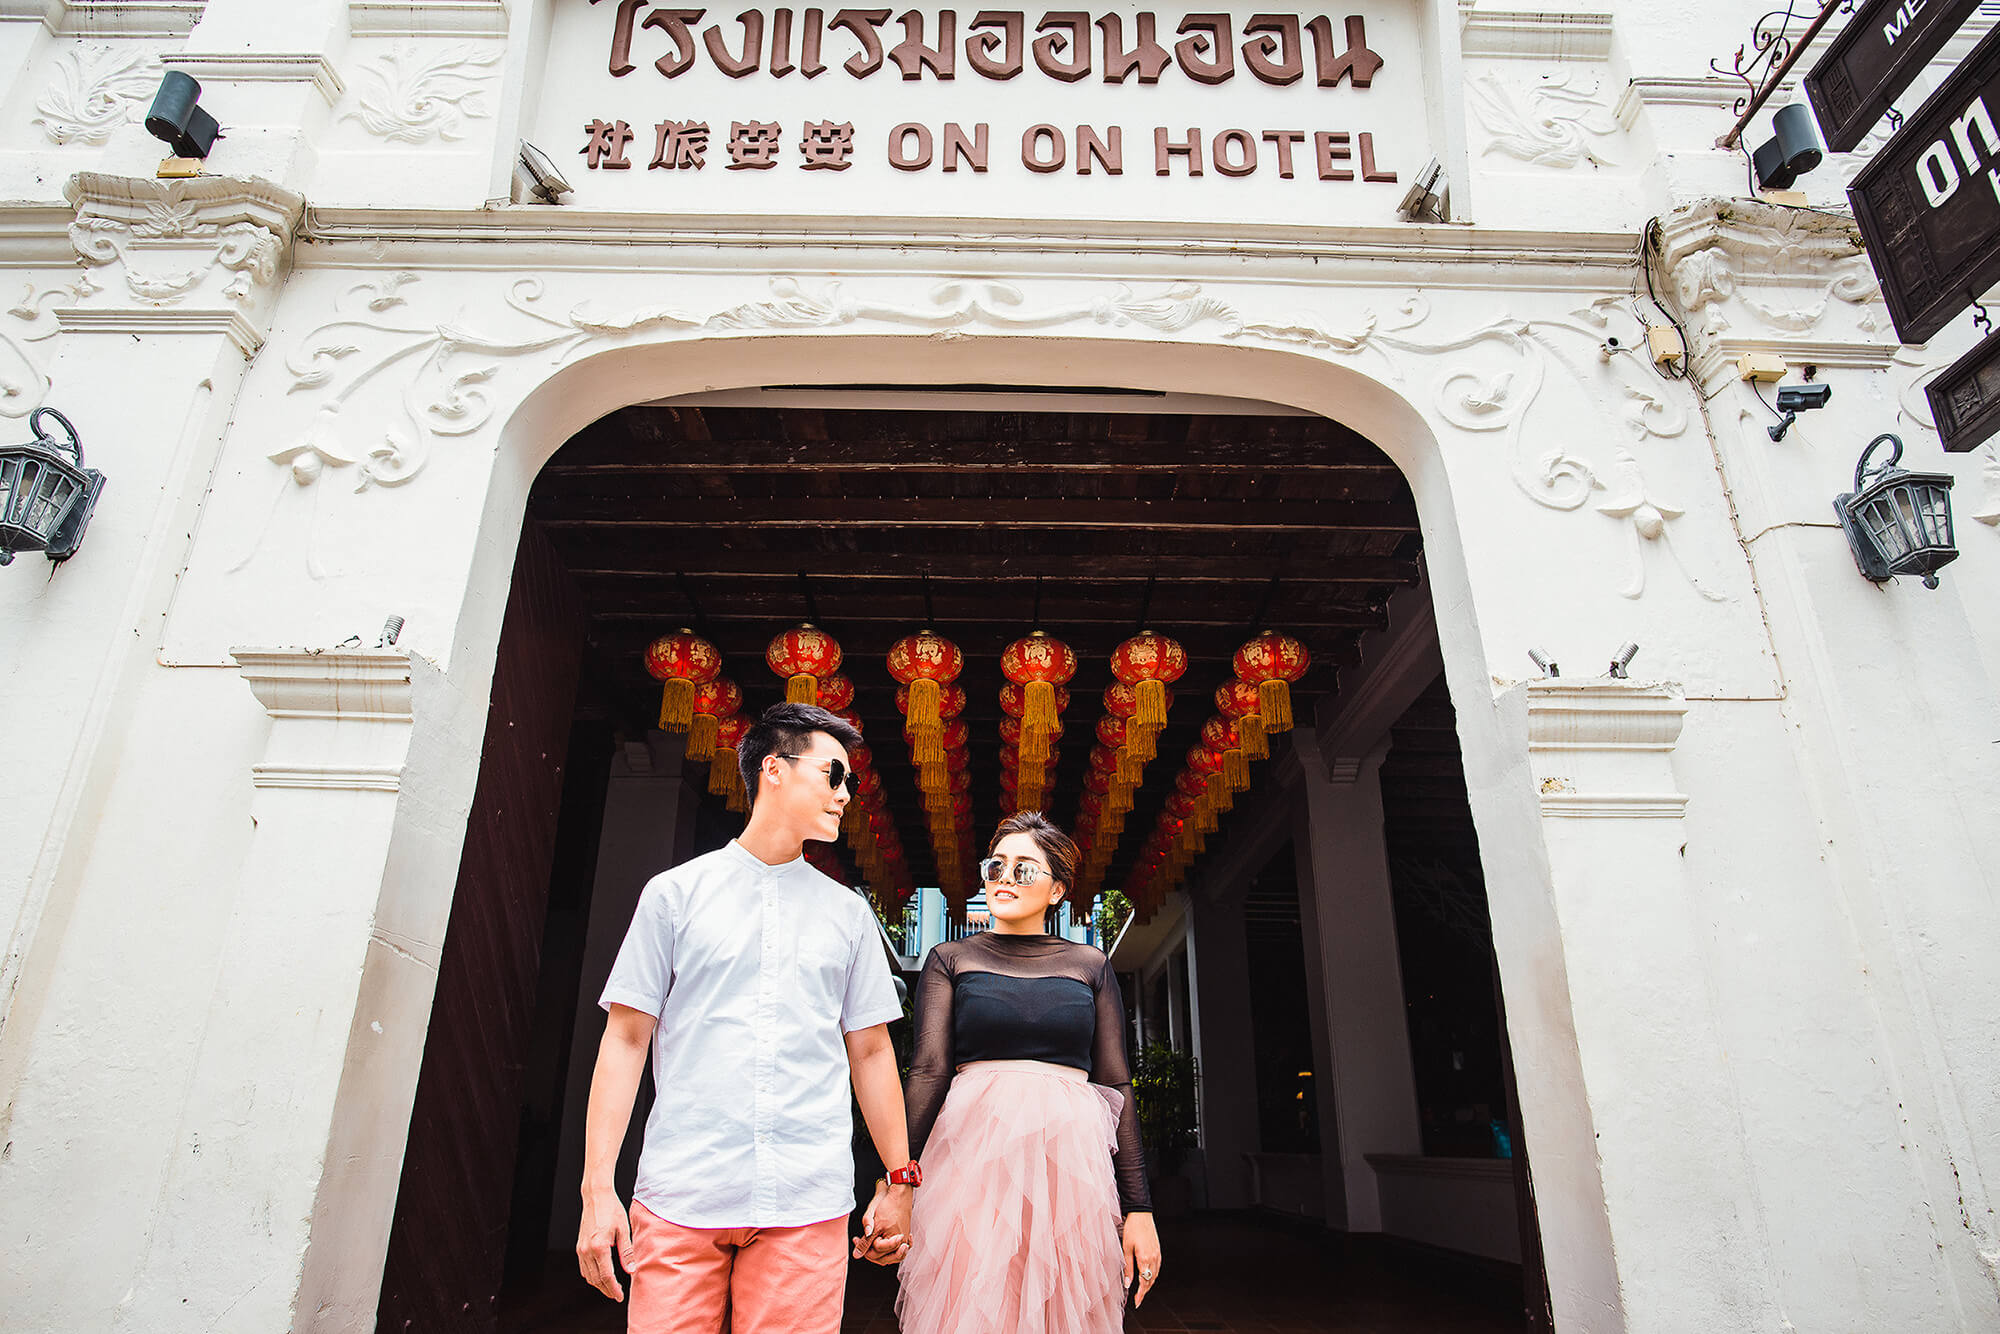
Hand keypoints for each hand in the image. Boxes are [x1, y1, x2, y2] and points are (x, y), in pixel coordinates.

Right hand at [577, 1186, 634, 1300]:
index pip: (606, 1276)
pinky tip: (601, 1276)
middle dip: (606, 1290)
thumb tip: (631, 1270)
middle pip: (596, 1279)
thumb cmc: (612, 1210)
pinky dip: (592, 1275)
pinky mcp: (579, 1247)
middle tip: (617, 1295)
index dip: (613, 1289)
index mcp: (599, 1246)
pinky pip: (584, 1268)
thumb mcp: (624, 1230)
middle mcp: (587, 1250)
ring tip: (611, 1288)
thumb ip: (626, 1252)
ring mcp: (581, 1249)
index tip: (620, 1297)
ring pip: (588, 1276)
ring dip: (599, 1284)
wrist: (596, 1197)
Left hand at [852, 1179, 912, 1265]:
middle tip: (861, 1241)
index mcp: (893, 1240)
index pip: (875, 1254)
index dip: (863, 1247)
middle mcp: (901, 1242)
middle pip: (883, 1258)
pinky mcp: (906, 1235)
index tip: (856, 1239)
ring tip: (872, 1245)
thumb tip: (857, 1254)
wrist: (898, 1192)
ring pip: (892, 1257)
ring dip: (881, 1254)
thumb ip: (866, 1241)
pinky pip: (901, 1250)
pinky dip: (894, 1250)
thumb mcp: (872, 1222)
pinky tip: (888, 1244)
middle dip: (870, 1252)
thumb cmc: (887, 1203)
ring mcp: (904, 1239)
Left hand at [1122, 1212, 1160, 1307]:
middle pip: (1151, 1280)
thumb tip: (1128, 1284)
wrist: (1141, 1214)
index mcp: (1145, 1258)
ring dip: (1149, 1284)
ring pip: (1155, 1274)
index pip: (1144, 1282)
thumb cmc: (1132, 1229)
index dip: (1141, 1294)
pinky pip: (1157, 1267)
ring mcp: (1157, 1254)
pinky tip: (1148, 1276)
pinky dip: (1153, 1275)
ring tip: (1142, 1290)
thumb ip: (1128, 1268)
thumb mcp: (1126, 1249)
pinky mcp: (1158, 1250)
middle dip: (1145, 1291)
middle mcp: (1153, 1258)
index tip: (1137, 1302)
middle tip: (1138, 1299)